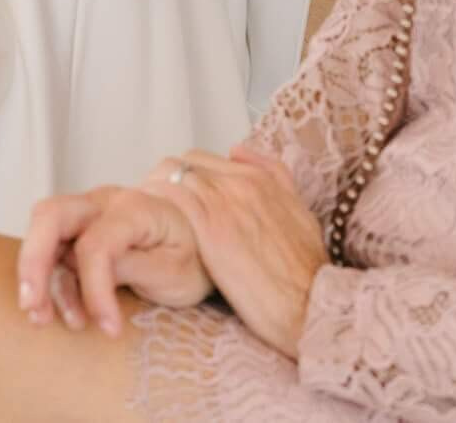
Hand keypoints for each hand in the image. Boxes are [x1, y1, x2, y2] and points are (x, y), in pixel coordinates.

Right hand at [17, 185, 209, 336]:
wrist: (199, 246)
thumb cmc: (192, 259)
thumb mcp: (175, 272)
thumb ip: (134, 269)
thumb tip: (95, 276)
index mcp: (134, 209)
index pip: (97, 245)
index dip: (95, 290)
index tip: (109, 328)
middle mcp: (104, 203)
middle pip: (50, 216)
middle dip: (34, 262)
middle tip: (31, 305)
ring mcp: (88, 214)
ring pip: (43, 231)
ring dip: (36, 275)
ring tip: (42, 318)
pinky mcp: (79, 232)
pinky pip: (53, 250)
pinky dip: (50, 281)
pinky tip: (65, 312)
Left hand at [144, 145, 326, 359]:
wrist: (312, 305)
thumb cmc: (307, 272)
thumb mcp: (302, 215)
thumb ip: (276, 178)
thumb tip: (240, 150)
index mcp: (264, 179)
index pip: (205, 160)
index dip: (185, 178)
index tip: (175, 197)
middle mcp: (243, 181)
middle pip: (185, 163)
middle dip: (166, 182)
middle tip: (154, 207)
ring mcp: (225, 200)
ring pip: (172, 174)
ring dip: (154, 191)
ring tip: (143, 215)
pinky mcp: (210, 225)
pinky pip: (168, 196)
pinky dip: (152, 203)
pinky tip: (144, 221)